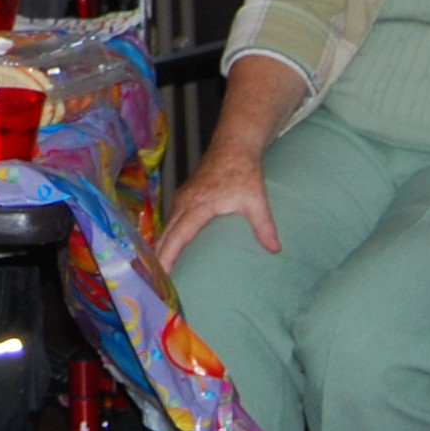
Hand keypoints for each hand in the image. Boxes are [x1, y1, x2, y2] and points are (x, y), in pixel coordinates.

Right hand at [156, 143, 278, 269]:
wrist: (233, 146)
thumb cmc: (244, 172)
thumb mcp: (256, 199)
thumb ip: (264, 225)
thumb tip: (275, 249)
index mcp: (199, 205)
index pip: (178, 235)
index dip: (168, 256)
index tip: (162, 274)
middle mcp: (185, 202)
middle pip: (166, 234)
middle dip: (158, 258)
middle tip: (154, 284)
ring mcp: (182, 198)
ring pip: (165, 227)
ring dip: (160, 248)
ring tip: (157, 272)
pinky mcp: (183, 197)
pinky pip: (169, 221)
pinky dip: (165, 237)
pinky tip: (166, 250)